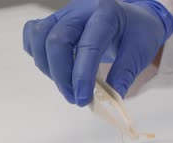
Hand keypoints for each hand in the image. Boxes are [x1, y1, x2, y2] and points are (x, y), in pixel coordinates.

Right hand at [23, 0, 172, 105]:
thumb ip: (123, 75)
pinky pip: (33, 34)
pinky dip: (37, 55)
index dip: (82, 75)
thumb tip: (108, 101)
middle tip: (75, 98)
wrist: (132, 19)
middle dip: (62, 76)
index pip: (88, 45)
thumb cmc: (136, 34)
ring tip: (65, 85)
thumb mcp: (139, 53)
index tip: (83, 99)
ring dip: (48, 68)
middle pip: (56, 40)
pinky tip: (54, 69)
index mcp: (106, 13)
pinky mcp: (53, 22)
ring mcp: (63, 14)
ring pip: (39, 37)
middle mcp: (80, 10)